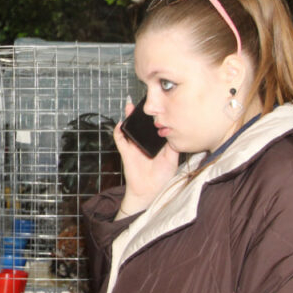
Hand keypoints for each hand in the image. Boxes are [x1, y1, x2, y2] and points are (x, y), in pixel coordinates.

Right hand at [113, 100, 178, 216]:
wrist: (149, 191)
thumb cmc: (162, 177)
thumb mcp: (172, 160)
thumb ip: (172, 146)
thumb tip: (173, 131)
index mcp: (157, 143)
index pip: (155, 126)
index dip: (155, 116)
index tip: (157, 104)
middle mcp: (145, 143)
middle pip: (141, 124)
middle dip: (140, 113)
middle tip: (142, 101)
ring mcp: (134, 147)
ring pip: (130, 129)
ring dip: (128, 118)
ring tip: (129, 107)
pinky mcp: (126, 152)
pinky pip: (120, 140)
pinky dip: (118, 131)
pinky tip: (120, 124)